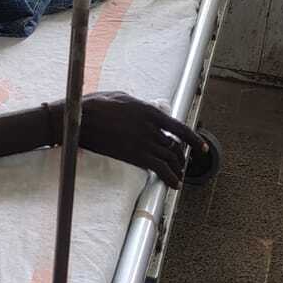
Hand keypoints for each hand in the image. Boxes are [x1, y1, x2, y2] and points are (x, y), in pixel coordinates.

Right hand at [63, 91, 205, 187]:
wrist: (80, 118)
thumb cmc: (96, 105)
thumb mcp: (122, 97)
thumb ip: (140, 106)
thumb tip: (148, 110)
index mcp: (150, 111)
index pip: (180, 128)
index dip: (194, 139)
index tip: (202, 147)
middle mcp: (151, 127)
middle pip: (175, 146)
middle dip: (181, 157)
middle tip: (182, 163)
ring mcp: (144, 142)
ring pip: (170, 159)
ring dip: (177, 169)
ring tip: (179, 175)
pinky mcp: (135, 156)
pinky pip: (161, 170)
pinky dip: (171, 178)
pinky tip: (174, 184)